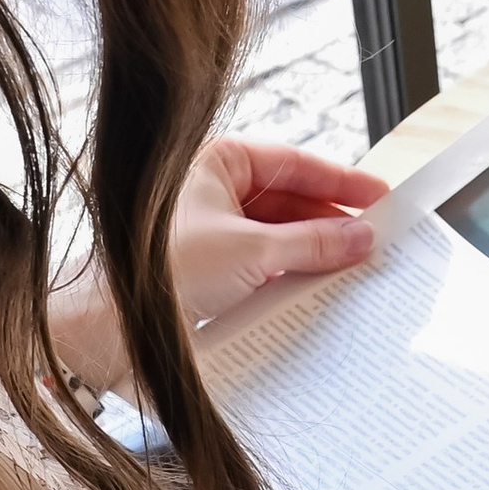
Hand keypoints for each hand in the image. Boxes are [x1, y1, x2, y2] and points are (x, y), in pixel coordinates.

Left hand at [49, 138, 385, 390]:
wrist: (108, 327)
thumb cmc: (162, 271)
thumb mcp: (252, 252)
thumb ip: (313, 242)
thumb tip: (360, 237)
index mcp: (216, 162)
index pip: (294, 163)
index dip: (341, 181)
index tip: (380, 197)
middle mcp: (210, 190)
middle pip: (288, 201)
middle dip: (330, 224)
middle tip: (374, 243)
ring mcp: (208, 231)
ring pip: (276, 237)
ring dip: (310, 254)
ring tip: (351, 270)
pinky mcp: (206, 270)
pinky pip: (259, 266)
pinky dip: (286, 277)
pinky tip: (313, 293)